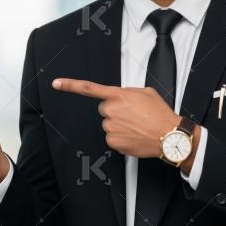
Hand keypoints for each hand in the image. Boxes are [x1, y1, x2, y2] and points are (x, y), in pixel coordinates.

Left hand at [52, 78, 180, 158]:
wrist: (169, 135)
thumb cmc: (160, 114)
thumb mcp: (146, 92)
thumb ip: (128, 92)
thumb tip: (122, 98)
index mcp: (118, 95)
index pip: (88, 88)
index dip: (70, 85)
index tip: (56, 83)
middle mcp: (111, 111)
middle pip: (104, 109)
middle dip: (115, 111)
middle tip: (132, 115)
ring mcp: (111, 127)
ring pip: (109, 124)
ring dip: (119, 125)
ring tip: (137, 126)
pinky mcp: (113, 142)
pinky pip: (112, 138)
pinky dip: (122, 138)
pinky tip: (134, 135)